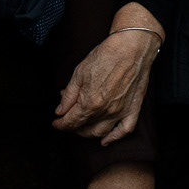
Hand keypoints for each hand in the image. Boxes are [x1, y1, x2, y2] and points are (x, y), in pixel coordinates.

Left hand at [52, 3, 162, 144]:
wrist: (132, 48)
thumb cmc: (106, 56)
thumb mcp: (79, 73)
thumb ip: (69, 95)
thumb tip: (60, 110)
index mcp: (89, 102)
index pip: (70, 121)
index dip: (60, 124)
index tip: (56, 122)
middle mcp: (105, 111)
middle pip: (84, 129)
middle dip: (72, 128)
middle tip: (67, 122)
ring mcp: (120, 111)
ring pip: (101, 132)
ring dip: (88, 133)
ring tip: (82, 128)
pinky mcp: (133, 109)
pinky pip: (125, 130)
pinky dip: (114, 138)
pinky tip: (105, 140)